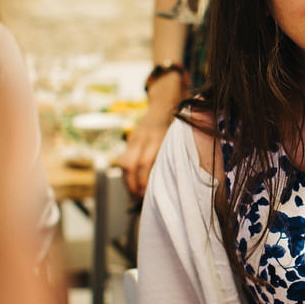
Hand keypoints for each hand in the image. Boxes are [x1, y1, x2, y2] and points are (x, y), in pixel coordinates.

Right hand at [117, 75, 181, 195]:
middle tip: (138, 198)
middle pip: (130, 164)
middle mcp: (144, 137)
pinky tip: (133, 184)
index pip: (145, 162)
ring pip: (124, 162)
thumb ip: (176, 155)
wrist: (164, 104)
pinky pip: (124, 159)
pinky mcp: (130, 140)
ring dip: (127, 181)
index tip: (147, 195)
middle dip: (132, 184)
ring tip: (134, 195)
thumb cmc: (177, 127)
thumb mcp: (180, 138)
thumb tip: (177, 183)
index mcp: (159, 138)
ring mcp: (135, 138)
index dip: (143, 180)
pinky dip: (127, 174)